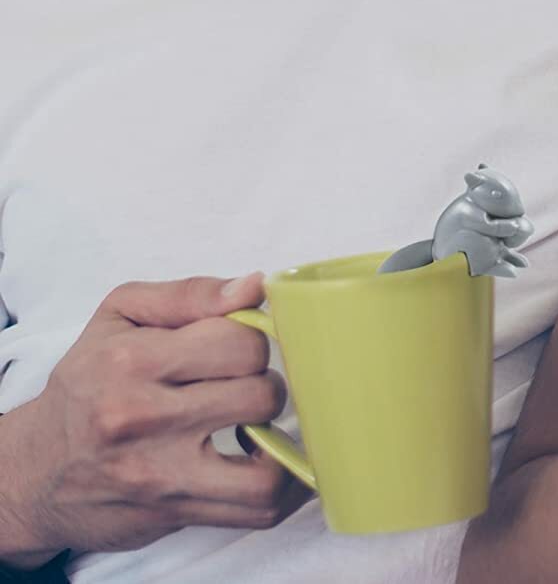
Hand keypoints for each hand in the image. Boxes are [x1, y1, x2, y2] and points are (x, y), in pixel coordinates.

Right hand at [0, 275, 311, 566]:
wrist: (33, 472)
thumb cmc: (88, 385)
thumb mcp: (121, 317)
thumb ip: (190, 294)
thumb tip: (254, 286)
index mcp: (133, 360)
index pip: (240, 340)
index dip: (255, 337)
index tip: (241, 345)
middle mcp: (141, 419)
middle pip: (259, 394)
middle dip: (267, 384)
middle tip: (248, 385)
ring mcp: (157, 475)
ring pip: (266, 464)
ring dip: (282, 440)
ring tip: (262, 426)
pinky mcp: (170, 514)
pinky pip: (255, 509)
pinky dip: (283, 486)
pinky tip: (267, 461)